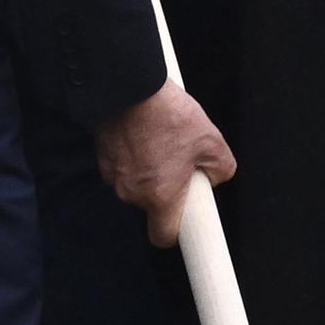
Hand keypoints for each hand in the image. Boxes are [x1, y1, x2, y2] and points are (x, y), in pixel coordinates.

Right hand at [93, 78, 236, 246]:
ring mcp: (113, 176)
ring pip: (136, 184)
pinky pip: (123, 166)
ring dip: (148, 170)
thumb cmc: (169, 115)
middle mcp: (132, 193)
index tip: (184, 221)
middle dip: (166, 188)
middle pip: (152, 205)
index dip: (175, 232)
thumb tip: (215, 176)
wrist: (131, 87)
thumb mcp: (211, 141)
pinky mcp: (102, 157)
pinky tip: (143, 134)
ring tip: (160, 140)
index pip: (163, 237)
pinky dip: (133, 156)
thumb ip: (221, 168)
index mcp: (160, 196)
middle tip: (179, 160)